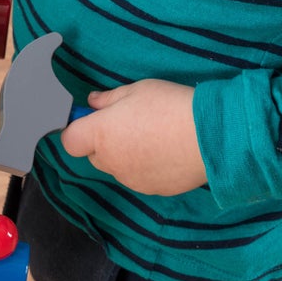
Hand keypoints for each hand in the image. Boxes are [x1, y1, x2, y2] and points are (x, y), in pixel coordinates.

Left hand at [60, 79, 205, 196]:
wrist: (210, 136)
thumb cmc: (170, 106)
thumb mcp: (137, 90)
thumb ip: (109, 99)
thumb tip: (93, 102)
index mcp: (101, 134)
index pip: (70, 142)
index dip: (79, 130)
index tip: (94, 120)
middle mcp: (111, 161)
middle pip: (95, 156)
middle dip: (105, 143)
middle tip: (130, 124)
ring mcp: (132, 180)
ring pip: (119, 168)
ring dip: (127, 156)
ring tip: (154, 138)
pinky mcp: (153, 190)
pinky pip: (141, 178)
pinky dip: (147, 168)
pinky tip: (167, 153)